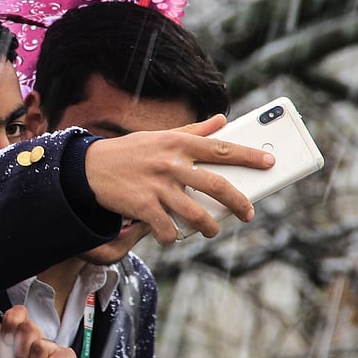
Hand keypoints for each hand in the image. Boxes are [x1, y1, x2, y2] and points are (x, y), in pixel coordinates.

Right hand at [84, 114, 275, 244]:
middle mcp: (171, 163)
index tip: (269, 162)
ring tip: (211, 231)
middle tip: (248, 213)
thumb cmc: (130, 152)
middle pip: (217, 185)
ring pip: (196, 214)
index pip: (221, 149)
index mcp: (178, 143)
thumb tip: (221, 120)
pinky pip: (167, 229)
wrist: (89, 167)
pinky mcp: (142, 207)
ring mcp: (157, 186)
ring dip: (208, 227)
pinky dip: (172, 237)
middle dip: (239, 203)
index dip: (248, 156)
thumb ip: (194, 131)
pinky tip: (171, 236)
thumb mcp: (161, 137)